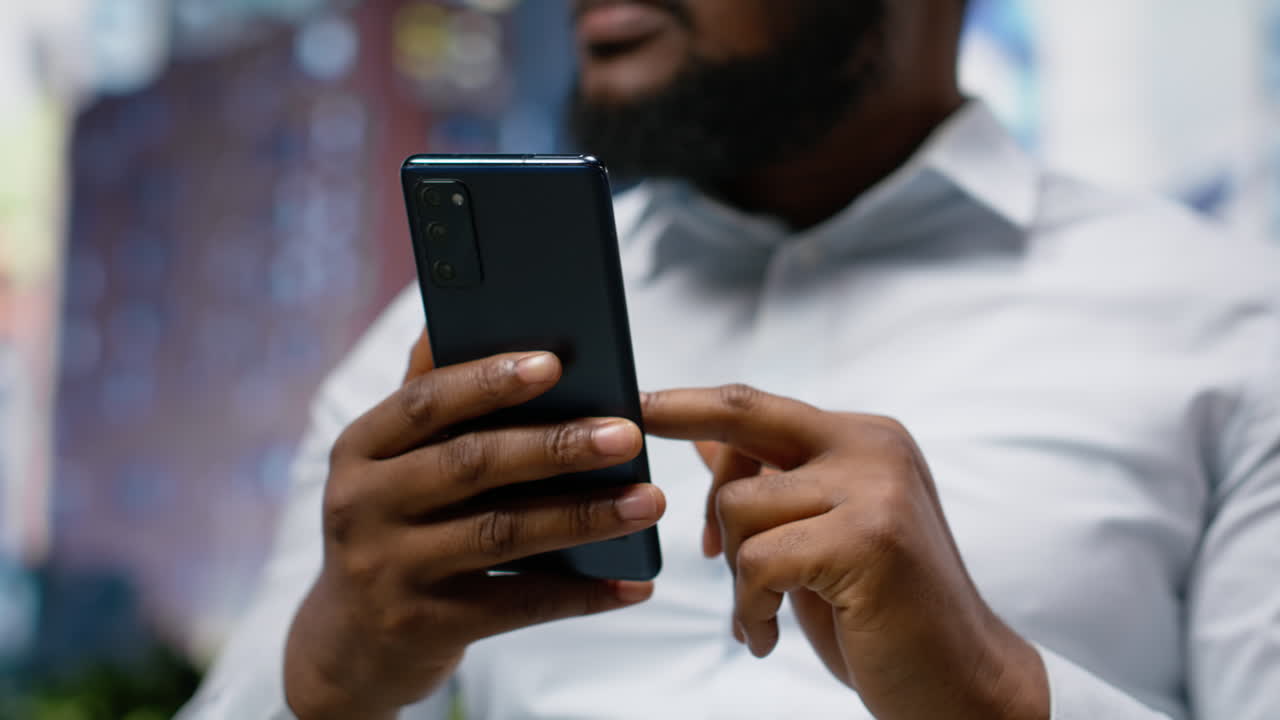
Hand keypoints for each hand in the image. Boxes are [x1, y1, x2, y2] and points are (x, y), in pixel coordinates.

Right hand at [283, 331, 665, 719]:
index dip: (488, 381)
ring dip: (584, 516)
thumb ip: (427, 401)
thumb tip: (461, 316)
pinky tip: (632, 584)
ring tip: (649, 500)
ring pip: (502, 534)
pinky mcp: (426, 627)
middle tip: (627, 435)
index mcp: (360, 449)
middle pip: (472, 465)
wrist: (349, 649)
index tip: (555, 363)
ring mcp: (391, 571)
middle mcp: (363, 506)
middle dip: (556, 447)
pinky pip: (518, 605)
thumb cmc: (392, 530)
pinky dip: (581, 595)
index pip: (424, 402)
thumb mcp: (387, 466)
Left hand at [644, 385, 1047, 719]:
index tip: (634, 402)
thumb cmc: (885, 613)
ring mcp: (874, 487)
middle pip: (740, 423)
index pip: (756, 404)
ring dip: (734, 576)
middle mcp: (871, 446)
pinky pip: (760, 561)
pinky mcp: (870, 538)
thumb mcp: (820, 537)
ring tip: (761, 615)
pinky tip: (769, 638)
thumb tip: (706, 436)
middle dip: (690, 455)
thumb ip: (772, 482)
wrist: (963, 682)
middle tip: (690, 535)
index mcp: (863, 439)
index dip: (687, 404)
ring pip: (740, 505)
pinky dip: (749, 607)